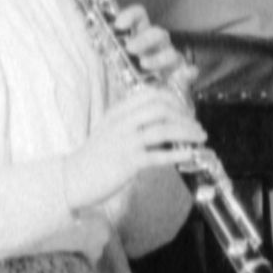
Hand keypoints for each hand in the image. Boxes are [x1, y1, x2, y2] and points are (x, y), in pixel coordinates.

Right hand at [60, 84, 200, 220]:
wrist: (72, 179)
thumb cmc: (94, 157)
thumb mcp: (109, 130)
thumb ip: (130, 121)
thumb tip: (161, 120)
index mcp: (117, 112)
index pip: (150, 94)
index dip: (173, 99)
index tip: (185, 110)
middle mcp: (122, 123)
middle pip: (161, 108)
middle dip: (185, 116)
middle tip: (196, 127)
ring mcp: (125, 142)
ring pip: (164, 129)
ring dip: (187, 133)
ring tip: (200, 139)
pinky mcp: (128, 163)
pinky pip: (159, 155)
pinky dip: (178, 153)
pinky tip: (190, 155)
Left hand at [96, 10, 195, 96]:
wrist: (141, 104)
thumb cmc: (127, 80)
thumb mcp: (114, 64)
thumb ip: (107, 50)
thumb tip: (91, 31)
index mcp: (141, 36)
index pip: (140, 17)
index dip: (131, 15)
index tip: (118, 24)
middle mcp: (157, 46)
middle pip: (157, 33)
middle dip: (144, 39)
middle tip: (130, 48)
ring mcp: (170, 61)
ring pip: (171, 52)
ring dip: (159, 57)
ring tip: (145, 65)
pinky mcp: (181, 77)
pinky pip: (188, 72)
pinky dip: (187, 72)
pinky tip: (185, 74)